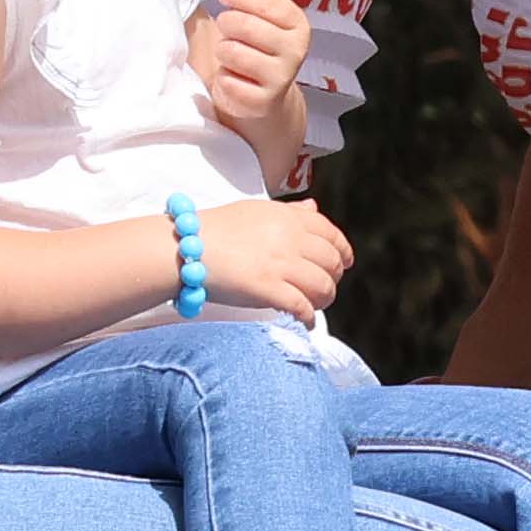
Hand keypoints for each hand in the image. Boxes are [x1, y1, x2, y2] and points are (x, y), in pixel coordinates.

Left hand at [187, 0, 311, 148]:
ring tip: (232, 56)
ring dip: (223, 52)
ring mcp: (281, 78)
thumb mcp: (254, 13)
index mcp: (298, 23)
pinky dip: (223, 79)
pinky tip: (234, 79)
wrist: (262, 100)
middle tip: (228, 31)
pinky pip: (228, 82)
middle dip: (226, 25)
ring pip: (232, 52)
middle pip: (243, 24)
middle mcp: (296, 50)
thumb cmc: (254, 46)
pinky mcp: (262, 102)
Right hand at [197, 195, 351, 322]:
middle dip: (334, 277)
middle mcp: (288, 238)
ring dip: (324, 299)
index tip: (344, 263)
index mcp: (286, 217)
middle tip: (326, 288)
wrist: (186, 248)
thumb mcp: (255, 210)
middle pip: (331, 261)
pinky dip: (308, 318)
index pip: (330, 232)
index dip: (342, 250)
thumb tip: (313, 208)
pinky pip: (302, 307)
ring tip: (316, 305)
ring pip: (323, 286)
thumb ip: (288, 212)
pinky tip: (305, 323)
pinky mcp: (267, 289)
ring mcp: (279, 264)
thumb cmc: (215, 229)